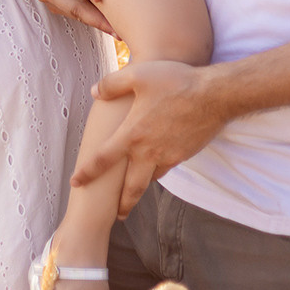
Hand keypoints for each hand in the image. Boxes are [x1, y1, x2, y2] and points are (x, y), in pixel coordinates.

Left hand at [72, 61, 225, 216]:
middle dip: (122, 203)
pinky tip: (157, 164)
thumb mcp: (138, 75)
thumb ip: (112, 84)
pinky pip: (166, 168)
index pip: (103, 159)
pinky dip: (158, 171)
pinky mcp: (184, 155)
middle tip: (116, 214)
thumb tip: (94, 91)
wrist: (214, 95)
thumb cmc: (175, 81)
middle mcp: (149, 151)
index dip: (87, 173)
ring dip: (141, 187)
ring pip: (151, 179)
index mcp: (132, 133)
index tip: (75, 183)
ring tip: (135, 191)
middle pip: (131, 187)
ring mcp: (168, 156)